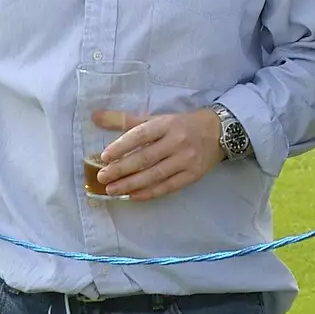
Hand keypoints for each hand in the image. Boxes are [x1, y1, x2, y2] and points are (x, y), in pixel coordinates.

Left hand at [93, 108, 223, 200]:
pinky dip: (149, 192)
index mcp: (167, 124)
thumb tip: (95, 117)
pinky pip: (168, 187)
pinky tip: (133, 196)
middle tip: (102, 177)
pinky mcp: (193, 175)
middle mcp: (177, 141)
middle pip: (146, 158)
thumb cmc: (181, 125)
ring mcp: (186, 160)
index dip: (122, 146)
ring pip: (155, 175)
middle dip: (122, 169)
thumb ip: (125, 120)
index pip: (141, 135)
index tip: (104, 157)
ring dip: (132, 184)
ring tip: (112, 190)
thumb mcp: (156, 119)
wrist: (219, 132)